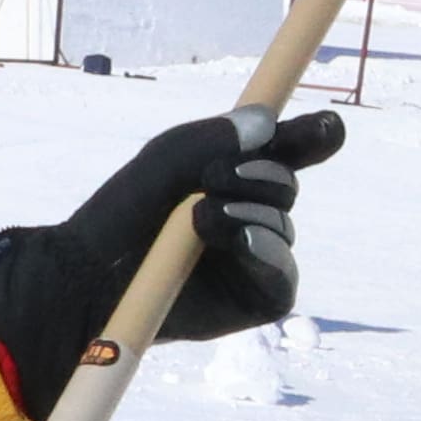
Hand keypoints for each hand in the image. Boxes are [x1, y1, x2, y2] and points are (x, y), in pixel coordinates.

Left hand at [0, 106, 346, 416]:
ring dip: (248, 213)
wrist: (93, 275)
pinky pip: (283, 272)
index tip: (327, 127)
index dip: (310, 137)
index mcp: (234, 177)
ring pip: (284, 225)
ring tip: (200, 219)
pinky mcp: (258, 298)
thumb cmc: (123, 215)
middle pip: (288, 185)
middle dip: (260, 175)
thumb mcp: (167, 159)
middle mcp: (251, 215)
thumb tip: (269, 122)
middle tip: (213, 177)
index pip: (286, 153)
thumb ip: (216, 136)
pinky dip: (265, 252)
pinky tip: (238, 243)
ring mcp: (257, 259)